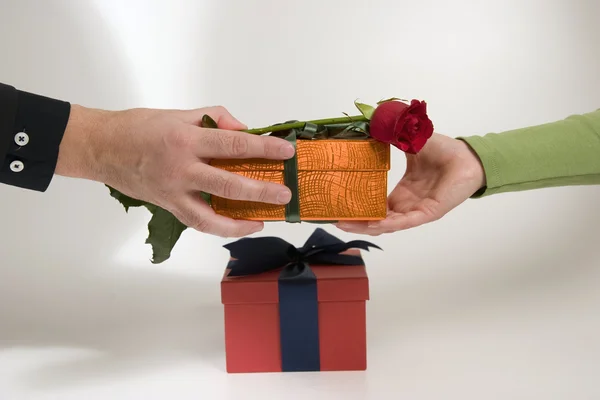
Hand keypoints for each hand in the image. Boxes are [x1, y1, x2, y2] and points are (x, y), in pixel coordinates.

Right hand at [56, 105, 294, 236]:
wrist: (102, 148)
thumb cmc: (139, 127)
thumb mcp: (179, 113)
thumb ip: (215, 118)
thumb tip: (244, 131)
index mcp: (186, 139)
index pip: (234, 145)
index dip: (264, 148)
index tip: (286, 152)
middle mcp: (181, 168)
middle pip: (229, 183)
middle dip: (262, 190)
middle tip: (284, 193)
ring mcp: (173, 192)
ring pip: (212, 215)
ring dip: (242, 220)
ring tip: (264, 219)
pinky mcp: (168, 206)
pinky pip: (198, 222)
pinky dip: (221, 226)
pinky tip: (239, 224)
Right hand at [335, 133, 485, 235]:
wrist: (468, 157)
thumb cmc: (444, 152)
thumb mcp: (408, 142)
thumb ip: (390, 135)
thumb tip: (370, 121)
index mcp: (402, 191)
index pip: (375, 204)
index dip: (357, 206)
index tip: (338, 203)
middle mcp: (407, 204)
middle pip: (376, 218)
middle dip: (355, 221)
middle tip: (333, 218)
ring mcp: (416, 210)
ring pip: (386, 224)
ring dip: (365, 226)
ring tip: (344, 224)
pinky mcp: (428, 213)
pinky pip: (405, 222)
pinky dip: (388, 224)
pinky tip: (372, 224)